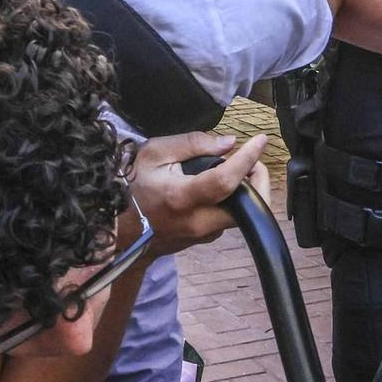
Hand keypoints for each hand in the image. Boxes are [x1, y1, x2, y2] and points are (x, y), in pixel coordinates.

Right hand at [131, 131, 269, 257]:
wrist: (120, 229)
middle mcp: (197, 221)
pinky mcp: (206, 240)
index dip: (247, 158)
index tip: (260, 141)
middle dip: (259, 182)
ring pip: (240, 215)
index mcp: (181, 197)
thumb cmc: (135, 187)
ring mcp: (203, 236)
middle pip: (248, 207)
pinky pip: (228, 219)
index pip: (225, 180)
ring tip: (235, 171)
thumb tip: (228, 143)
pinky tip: (218, 189)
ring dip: (246, 192)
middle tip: (253, 163)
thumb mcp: (155, 153)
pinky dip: (231, 202)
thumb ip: (192, 144)